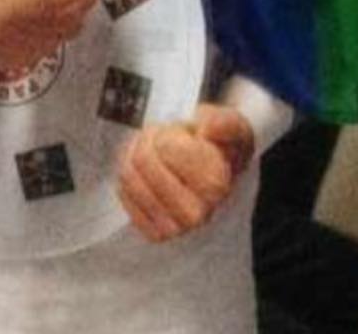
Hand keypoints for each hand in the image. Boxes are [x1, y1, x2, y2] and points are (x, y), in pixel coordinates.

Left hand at [117, 104, 253, 241]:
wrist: (222, 173)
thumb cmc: (223, 148)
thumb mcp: (232, 125)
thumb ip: (224, 123)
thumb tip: (207, 128)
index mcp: (215, 185)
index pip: (164, 147)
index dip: (169, 130)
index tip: (183, 130)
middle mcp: (197, 213)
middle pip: (144, 160)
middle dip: (150, 139)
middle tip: (166, 136)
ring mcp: (176, 228)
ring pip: (129, 176)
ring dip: (136, 154)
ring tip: (156, 151)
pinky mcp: (157, 233)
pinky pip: (124, 194)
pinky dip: (130, 176)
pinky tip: (147, 171)